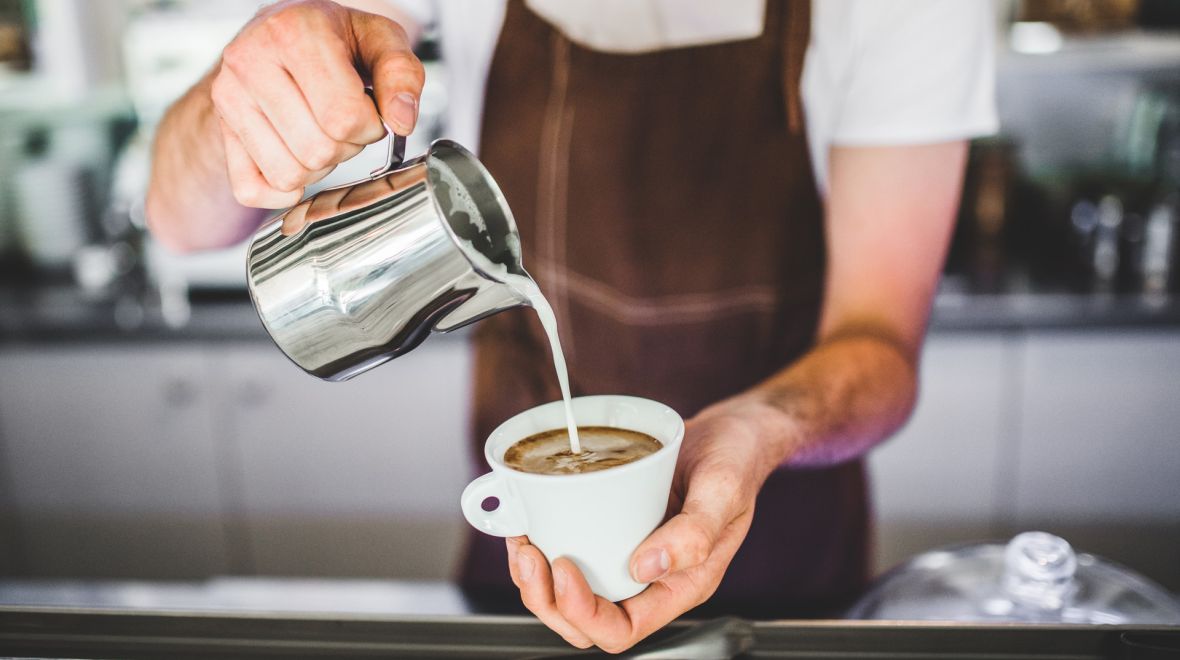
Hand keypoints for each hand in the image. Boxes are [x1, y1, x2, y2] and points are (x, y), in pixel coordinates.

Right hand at [211, 0, 424, 208]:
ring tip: (320, 132)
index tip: (368, 110)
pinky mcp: (221, 131)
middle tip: (344, 122)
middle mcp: (249, 61)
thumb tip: (401, 120)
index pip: (343, 117)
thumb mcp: (379, 39)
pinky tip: (297, 157)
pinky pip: (252, 190)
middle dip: (346, 146)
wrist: (278, 36)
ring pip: (288, 175)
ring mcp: (228, 98)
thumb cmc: (333, 40)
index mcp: (292, 32)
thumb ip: (401, 74)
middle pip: (317, 150)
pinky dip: (283, 189)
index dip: (370, 125)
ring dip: (318, 167)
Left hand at [505, 399, 790, 651]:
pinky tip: (531, 524)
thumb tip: (646, 568)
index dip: (583, 611)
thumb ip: (695, 534)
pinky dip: (542, 547)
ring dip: (536, 580)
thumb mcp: (724, 490)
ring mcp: (627, 556)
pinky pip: (572, 556)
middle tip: (530, 554)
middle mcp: (650, 580)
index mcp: (680, 585)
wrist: (733, 431)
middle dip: (548, 598)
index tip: (565, 566)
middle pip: (585, 621)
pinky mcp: (612, 530)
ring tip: (522, 543)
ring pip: (569, 596)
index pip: (621, 629)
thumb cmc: (737, 460)